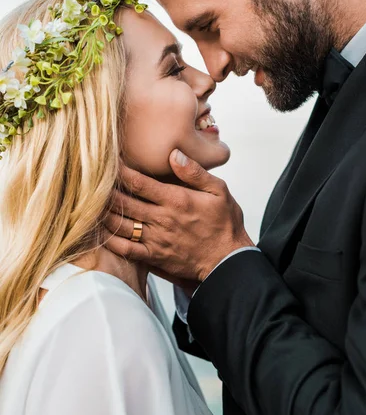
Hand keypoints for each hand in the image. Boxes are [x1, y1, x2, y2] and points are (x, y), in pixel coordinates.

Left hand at [103, 150, 254, 282]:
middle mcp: (162, 219)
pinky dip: (110, 239)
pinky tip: (100, 230)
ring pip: (121, 224)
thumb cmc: (225, 223)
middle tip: (89, 179)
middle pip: (124, 202)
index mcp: (176, 200)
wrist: (228, 261)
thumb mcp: (219, 191)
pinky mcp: (155, 256)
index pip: (139, 182)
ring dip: (104, 212)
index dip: (120, 171)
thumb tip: (174, 153)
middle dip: (105, 190)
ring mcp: (156, 239)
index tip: (106, 160)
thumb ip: (194, 172)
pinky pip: (126, 249)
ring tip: (89, 201)